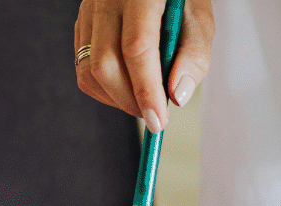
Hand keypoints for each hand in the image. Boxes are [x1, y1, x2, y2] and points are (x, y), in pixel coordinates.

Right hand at [74, 0, 213, 131]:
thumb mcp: (199, 19)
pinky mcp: (81, 24)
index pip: (136, 48)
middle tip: (155, 115)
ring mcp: (89, 12)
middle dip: (130, 101)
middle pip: (105, 65)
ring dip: (116, 99)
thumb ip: (194, 55)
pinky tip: (127, 86)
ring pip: (89, 72)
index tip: (158, 119)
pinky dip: (106, 89)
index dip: (146, 89)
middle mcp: (107, 0)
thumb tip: (177, 96)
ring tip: (142, 101)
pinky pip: (83, 68)